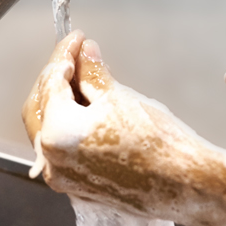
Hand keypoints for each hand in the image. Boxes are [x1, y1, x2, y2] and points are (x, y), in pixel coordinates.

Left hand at [22, 31, 225, 225]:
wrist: (185, 183)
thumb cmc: (156, 142)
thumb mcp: (119, 97)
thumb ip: (93, 72)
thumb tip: (85, 52)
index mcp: (56, 135)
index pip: (51, 83)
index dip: (64, 55)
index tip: (77, 39)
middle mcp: (51, 161)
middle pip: (40, 107)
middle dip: (56, 78)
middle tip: (76, 56)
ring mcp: (63, 177)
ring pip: (49, 129)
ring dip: (62, 101)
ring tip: (86, 79)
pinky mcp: (78, 186)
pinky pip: (63, 148)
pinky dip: (70, 125)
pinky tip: (89, 108)